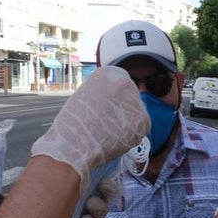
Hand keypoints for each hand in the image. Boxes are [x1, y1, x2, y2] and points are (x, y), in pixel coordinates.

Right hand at [30, 66, 148, 188]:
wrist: (74, 145)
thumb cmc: (73, 124)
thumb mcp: (86, 95)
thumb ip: (104, 92)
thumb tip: (116, 99)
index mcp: (109, 72)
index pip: (121, 85)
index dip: (114, 101)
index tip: (106, 110)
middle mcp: (125, 81)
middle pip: (131, 98)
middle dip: (123, 111)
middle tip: (107, 123)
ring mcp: (136, 100)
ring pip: (137, 113)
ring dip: (127, 123)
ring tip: (108, 131)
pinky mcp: (144, 120)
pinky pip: (141, 128)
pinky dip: (132, 135)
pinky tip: (116, 137)